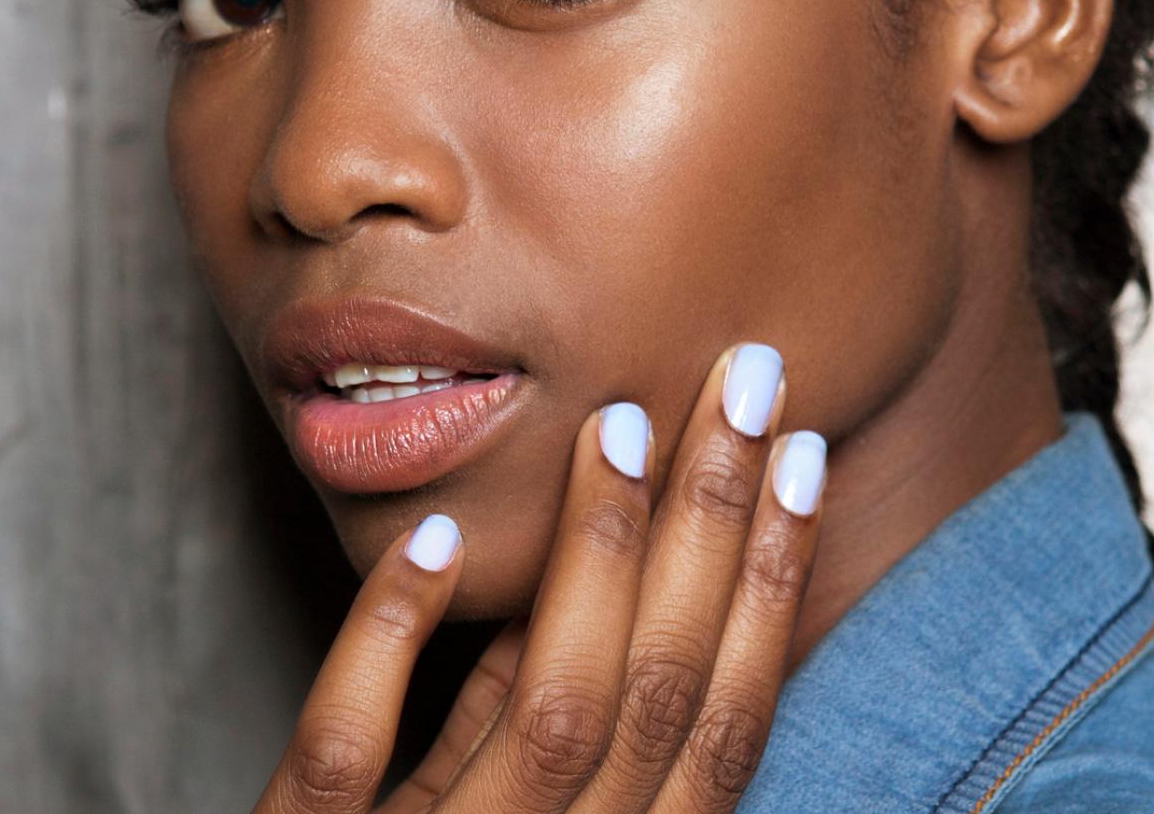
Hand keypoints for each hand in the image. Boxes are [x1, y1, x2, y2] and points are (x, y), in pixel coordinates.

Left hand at [253, 341, 826, 813]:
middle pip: (656, 688)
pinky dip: (392, 639)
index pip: (721, 717)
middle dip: (712, 525)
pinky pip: (353, 755)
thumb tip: (605, 565)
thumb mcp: (509, 808)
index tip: (801, 454)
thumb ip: (547, 710)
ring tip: (618, 426)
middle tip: (744, 382)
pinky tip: (437, 536)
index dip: (773, 584)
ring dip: (592, 557)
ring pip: (549, 713)